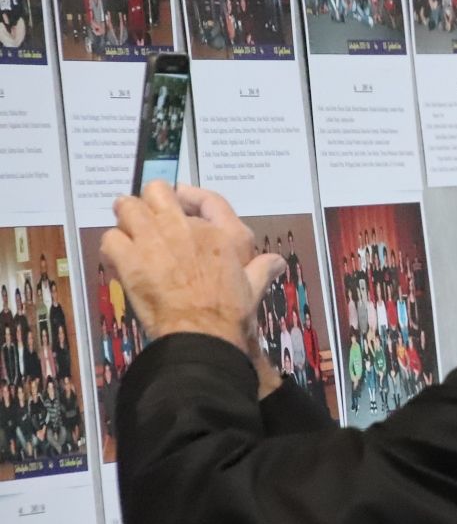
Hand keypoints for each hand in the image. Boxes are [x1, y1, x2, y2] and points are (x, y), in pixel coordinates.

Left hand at [101, 182, 283, 357]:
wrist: (201, 333)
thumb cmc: (230, 311)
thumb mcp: (253, 287)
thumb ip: (263, 269)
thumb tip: (278, 262)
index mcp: (218, 232)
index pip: (203, 197)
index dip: (185, 195)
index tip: (177, 199)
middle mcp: (184, 228)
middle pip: (156, 191)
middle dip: (149, 202)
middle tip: (147, 219)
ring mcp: (154, 240)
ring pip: (127, 208)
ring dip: (126, 219)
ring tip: (128, 235)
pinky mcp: (129, 259)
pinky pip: (110, 239)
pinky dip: (112, 248)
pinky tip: (118, 261)